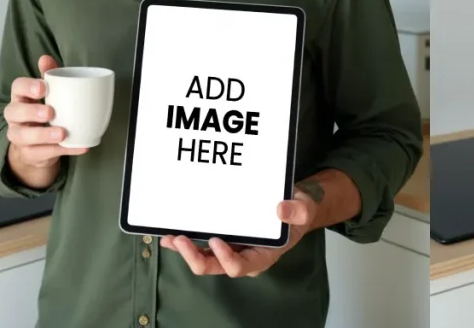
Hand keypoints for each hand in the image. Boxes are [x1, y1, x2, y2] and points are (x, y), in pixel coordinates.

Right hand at [4, 55, 80, 167]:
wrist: (37, 147)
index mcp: (21, 97)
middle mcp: (15, 117)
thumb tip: (46, 57)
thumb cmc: (43, 112)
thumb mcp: (49, 94)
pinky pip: (44, 154)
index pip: (17, 87)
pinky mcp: (30, 154)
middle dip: (31, 112)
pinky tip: (80, 147)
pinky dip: (63, 150)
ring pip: (24, 136)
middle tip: (50, 112)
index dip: (27, 87)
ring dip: (43, 135)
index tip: (44, 88)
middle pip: (14, 112)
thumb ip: (50, 76)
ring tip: (62, 133)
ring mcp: (20, 137)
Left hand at [160, 189, 316, 277]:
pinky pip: (201, 246)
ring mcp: (231, 250)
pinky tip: (170, 235)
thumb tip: (281, 209)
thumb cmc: (297, 212)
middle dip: (195, 257)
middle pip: (215, 267)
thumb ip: (298, 211)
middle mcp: (243, 257)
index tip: (216, 239)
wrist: (291, 207)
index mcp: (262, 256)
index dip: (225, 258)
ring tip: (169, 239)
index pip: (239, 266)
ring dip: (185, 251)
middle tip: (180, 240)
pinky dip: (185, 242)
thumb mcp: (304, 209)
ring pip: (204, 258)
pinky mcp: (223, 240)